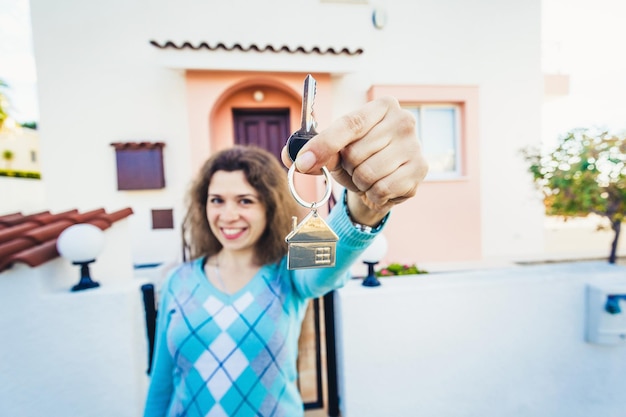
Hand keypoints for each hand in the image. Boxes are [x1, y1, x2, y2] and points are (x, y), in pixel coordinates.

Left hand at [282, 96, 428, 224]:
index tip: (302, 162)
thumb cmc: (359, 158)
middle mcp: (403, 120)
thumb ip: (313, 150)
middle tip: (357, 166)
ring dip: (360, 183)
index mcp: (381, 106)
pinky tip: (381, 188)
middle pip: (355, 153)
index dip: (323, 144)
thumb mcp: (335, 151)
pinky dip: (374, 194)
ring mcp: (415, 145)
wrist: (388, 179)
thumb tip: (293, 158)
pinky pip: (382, 189)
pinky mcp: (420, 169)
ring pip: (367, 174)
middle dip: (348, 167)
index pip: (349, 124)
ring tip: (369, 177)